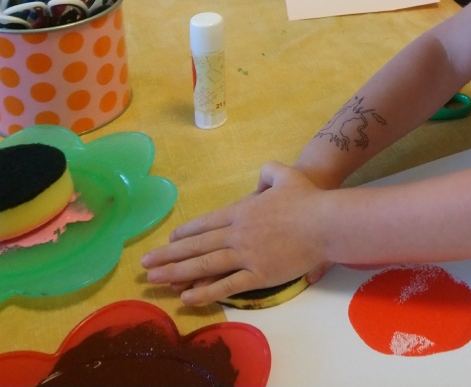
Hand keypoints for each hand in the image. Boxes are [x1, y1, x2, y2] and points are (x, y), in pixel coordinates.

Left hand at [141, 162, 327, 304]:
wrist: (325, 222)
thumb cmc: (308, 198)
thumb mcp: (285, 175)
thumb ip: (268, 172)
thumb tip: (260, 178)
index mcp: (242, 211)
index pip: (206, 223)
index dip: (185, 233)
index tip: (169, 240)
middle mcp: (237, 233)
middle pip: (197, 245)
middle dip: (168, 255)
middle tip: (145, 264)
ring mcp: (246, 255)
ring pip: (204, 265)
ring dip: (177, 272)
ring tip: (154, 280)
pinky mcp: (259, 275)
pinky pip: (227, 285)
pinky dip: (205, 292)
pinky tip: (187, 297)